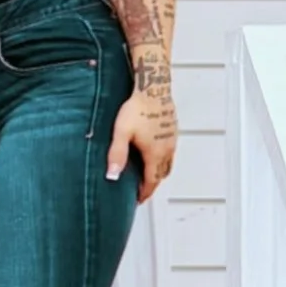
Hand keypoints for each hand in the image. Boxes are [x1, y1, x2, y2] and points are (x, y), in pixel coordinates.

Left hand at [107, 87, 174, 201]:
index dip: (145, 193)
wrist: (153, 87)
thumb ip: (117, 155)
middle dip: (152, 185)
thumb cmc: (136, 107)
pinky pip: (170, 151)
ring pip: (168, 164)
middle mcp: (167, 149)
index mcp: (155, 153)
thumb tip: (112, 176)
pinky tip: (155, 154)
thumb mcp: (121, 132)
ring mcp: (172, 139)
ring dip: (159, 173)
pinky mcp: (173, 130)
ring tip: (149, 176)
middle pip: (162, 175)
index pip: (151, 181)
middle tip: (143, 191)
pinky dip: (163, 159)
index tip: (138, 200)